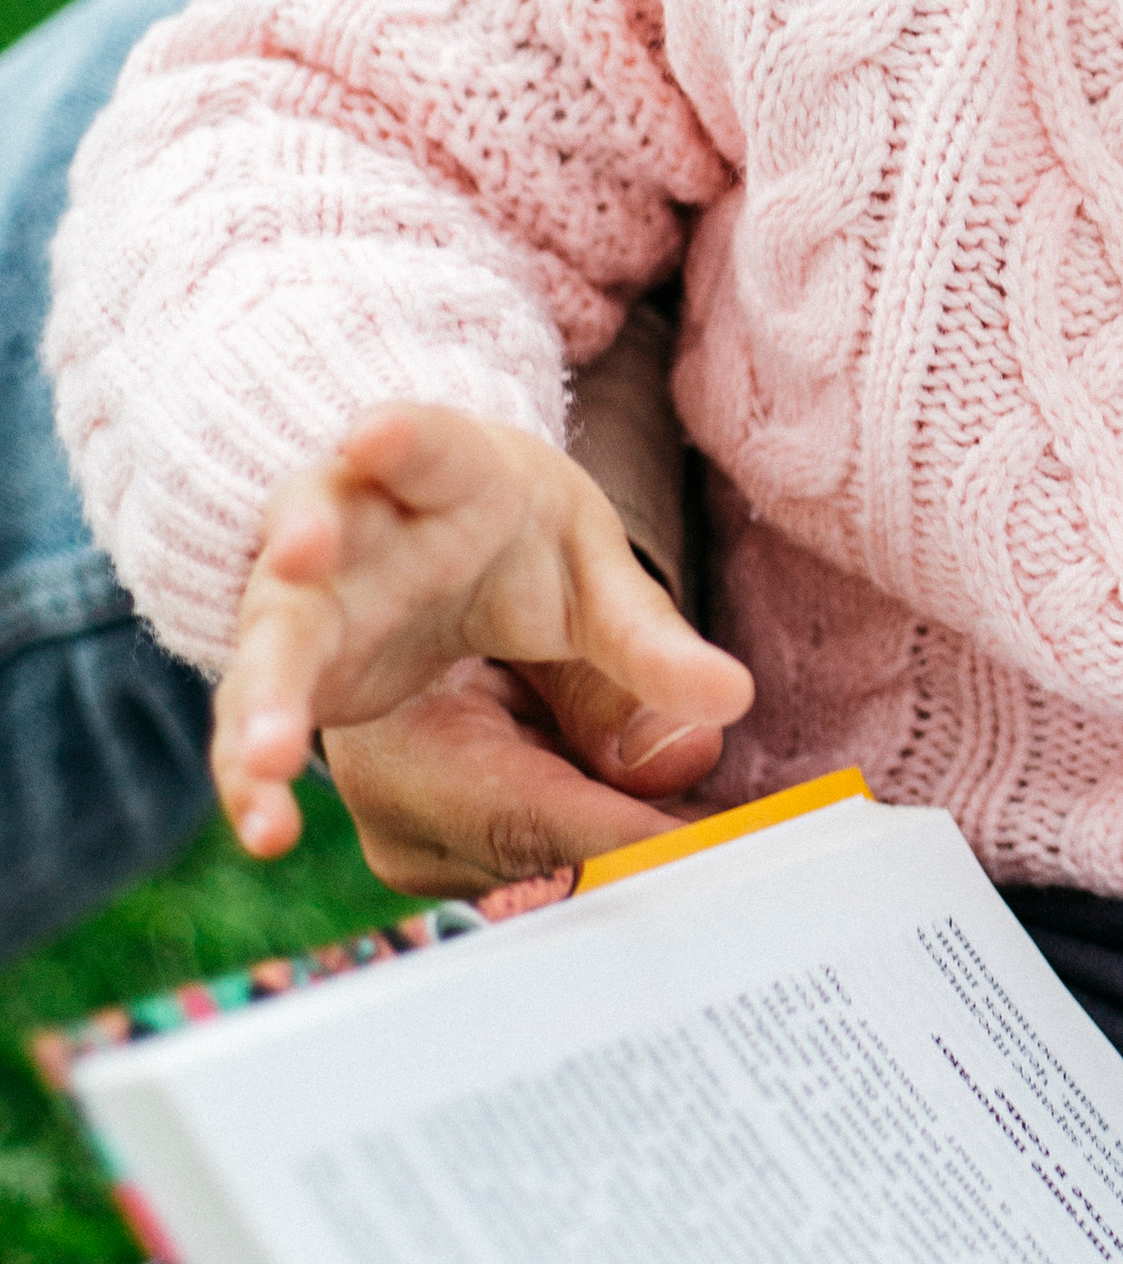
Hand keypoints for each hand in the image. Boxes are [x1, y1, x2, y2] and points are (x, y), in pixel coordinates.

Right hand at [215, 404, 750, 868]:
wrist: (417, 552)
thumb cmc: (514, 551)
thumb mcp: (591, 577)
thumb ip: (646, 644)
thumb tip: (726, 705)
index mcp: (437, 476)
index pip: (420, 449)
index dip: (402, 441)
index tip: (377, 433)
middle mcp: (346, 535)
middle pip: (315, 543)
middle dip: (303, 551)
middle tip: (297, 551)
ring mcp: (298, 612)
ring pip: (272, 651)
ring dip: (269, 702)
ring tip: (268, 753)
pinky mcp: (286, 687)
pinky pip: (256, 736)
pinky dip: (255, 783)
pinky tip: (265, 831)